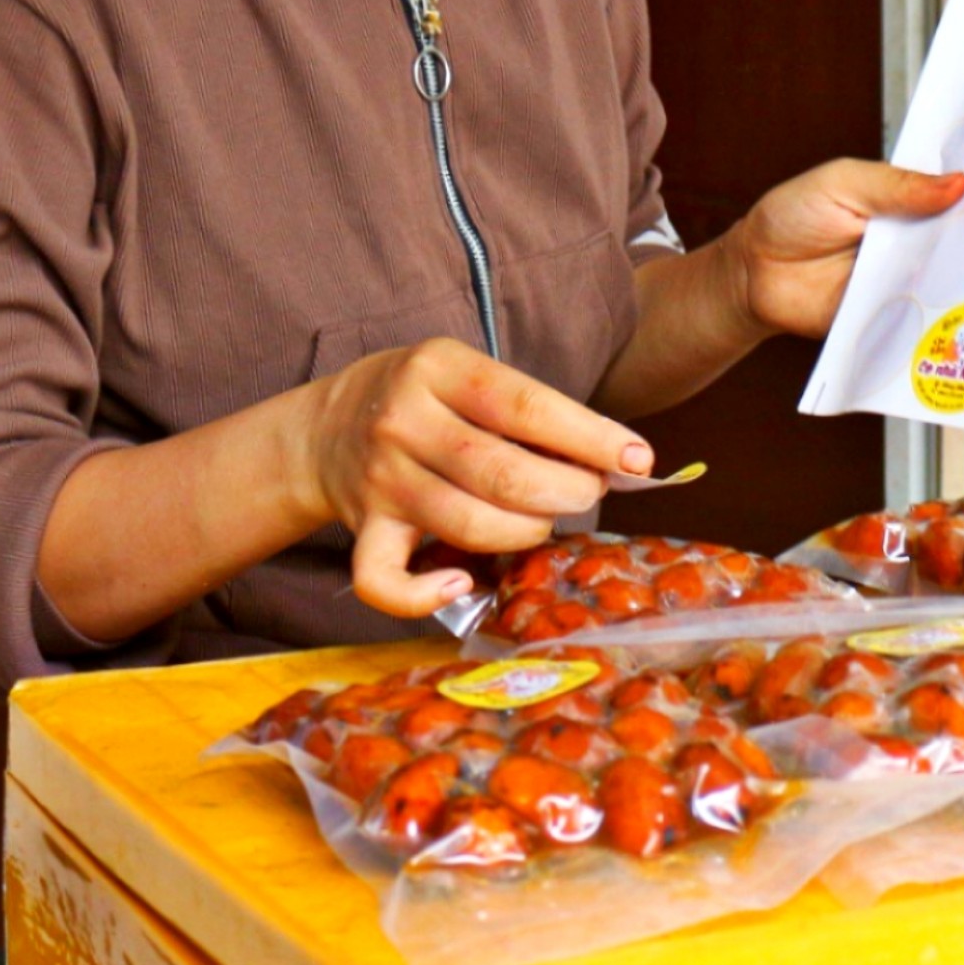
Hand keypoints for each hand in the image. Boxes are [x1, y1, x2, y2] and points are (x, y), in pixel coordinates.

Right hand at [303, 339, 652, 616]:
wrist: (324, 426)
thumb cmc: (425, 400)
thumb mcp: (466, 374)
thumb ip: (527, 409)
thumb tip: (615, 459)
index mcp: (439, 368)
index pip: (525, 405)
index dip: (588, 437)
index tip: (639, 459)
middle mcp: (404, 421)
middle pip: (501, 471)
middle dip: (565, 492)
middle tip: (589, 494)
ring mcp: (380, 479)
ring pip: (466, 524)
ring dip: (525, 533)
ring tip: (545, 522)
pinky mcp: (361, 529)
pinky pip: (384, 580)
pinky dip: (423, 596)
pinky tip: (461, 583)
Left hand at [727, 159, 963, 341]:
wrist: (753, 274)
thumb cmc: (792, 217)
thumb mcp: (843, 183)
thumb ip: (897, 185)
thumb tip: (957, 183)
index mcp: (906, 200)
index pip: (956, 194)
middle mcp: (912, 241)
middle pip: (961, 242)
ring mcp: (904, 280)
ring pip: (948, 282)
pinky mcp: (891, 316)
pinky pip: (921, 319)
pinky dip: (939, 320)